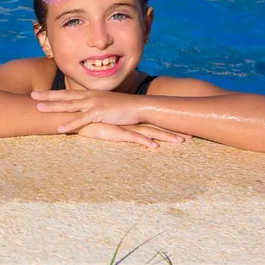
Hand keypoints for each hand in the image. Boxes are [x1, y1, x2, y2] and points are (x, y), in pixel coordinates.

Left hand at [31, 89, 143, 132]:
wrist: (138, 106)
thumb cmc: (123, 107)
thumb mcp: (105, 104)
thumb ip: (94, 106)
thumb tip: (85, 109)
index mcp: (89, 94)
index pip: (67, 93)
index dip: (52, 93)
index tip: (38, 92)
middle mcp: (89, 97)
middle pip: (64, 96)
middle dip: (47, 96)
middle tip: (31, 96)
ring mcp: (93, 104)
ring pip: (69, 106)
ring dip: (53, 107)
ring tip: (38, 108)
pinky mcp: (99, 113)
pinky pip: (81, 120)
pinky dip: (70, 124)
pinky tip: (59, 128)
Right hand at [77, 123, 191, 149]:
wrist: (73, 116)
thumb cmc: (86, 122)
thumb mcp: (105, 126)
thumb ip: (113, 128)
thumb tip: (122, 132)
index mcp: (129, 121)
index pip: (153, 123)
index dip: (168, 126)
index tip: (183, 129)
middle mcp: (129, 122)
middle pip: (157, 126)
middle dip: (174, 130)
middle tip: (192, 135)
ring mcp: (124, 127)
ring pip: (150, 132)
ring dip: (166, 137)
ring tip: (183, 141)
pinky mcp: (115, 132)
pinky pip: (133, 138)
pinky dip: (145, 143)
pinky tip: (155, 148)